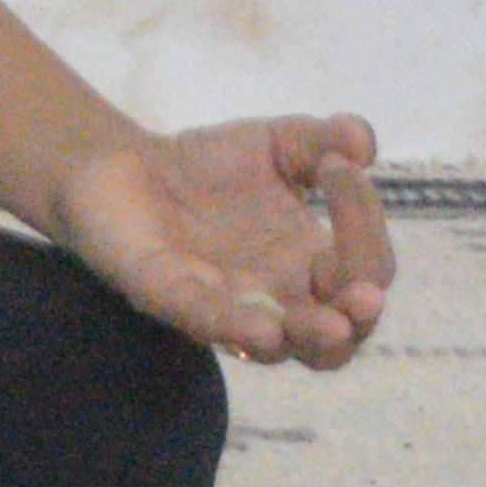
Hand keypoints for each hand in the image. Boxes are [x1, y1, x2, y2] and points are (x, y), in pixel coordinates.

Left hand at [51, 113, 394, 367]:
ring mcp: (222, 305)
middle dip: (358, 312)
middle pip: (339, 330)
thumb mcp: (274, 143)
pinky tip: (265, 327)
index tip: (338, 166)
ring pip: (281, 348)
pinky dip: (235, 327)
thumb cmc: (207, 168)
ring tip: (335, 326)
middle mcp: (276, 297)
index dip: (365, 222)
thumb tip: (362, 139)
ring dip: (312, 338)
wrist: (117, 165)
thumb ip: (318, 138)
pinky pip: (206, 323)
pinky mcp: (166, 296)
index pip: (364, 266)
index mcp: (310, 263)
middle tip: (367, 291)